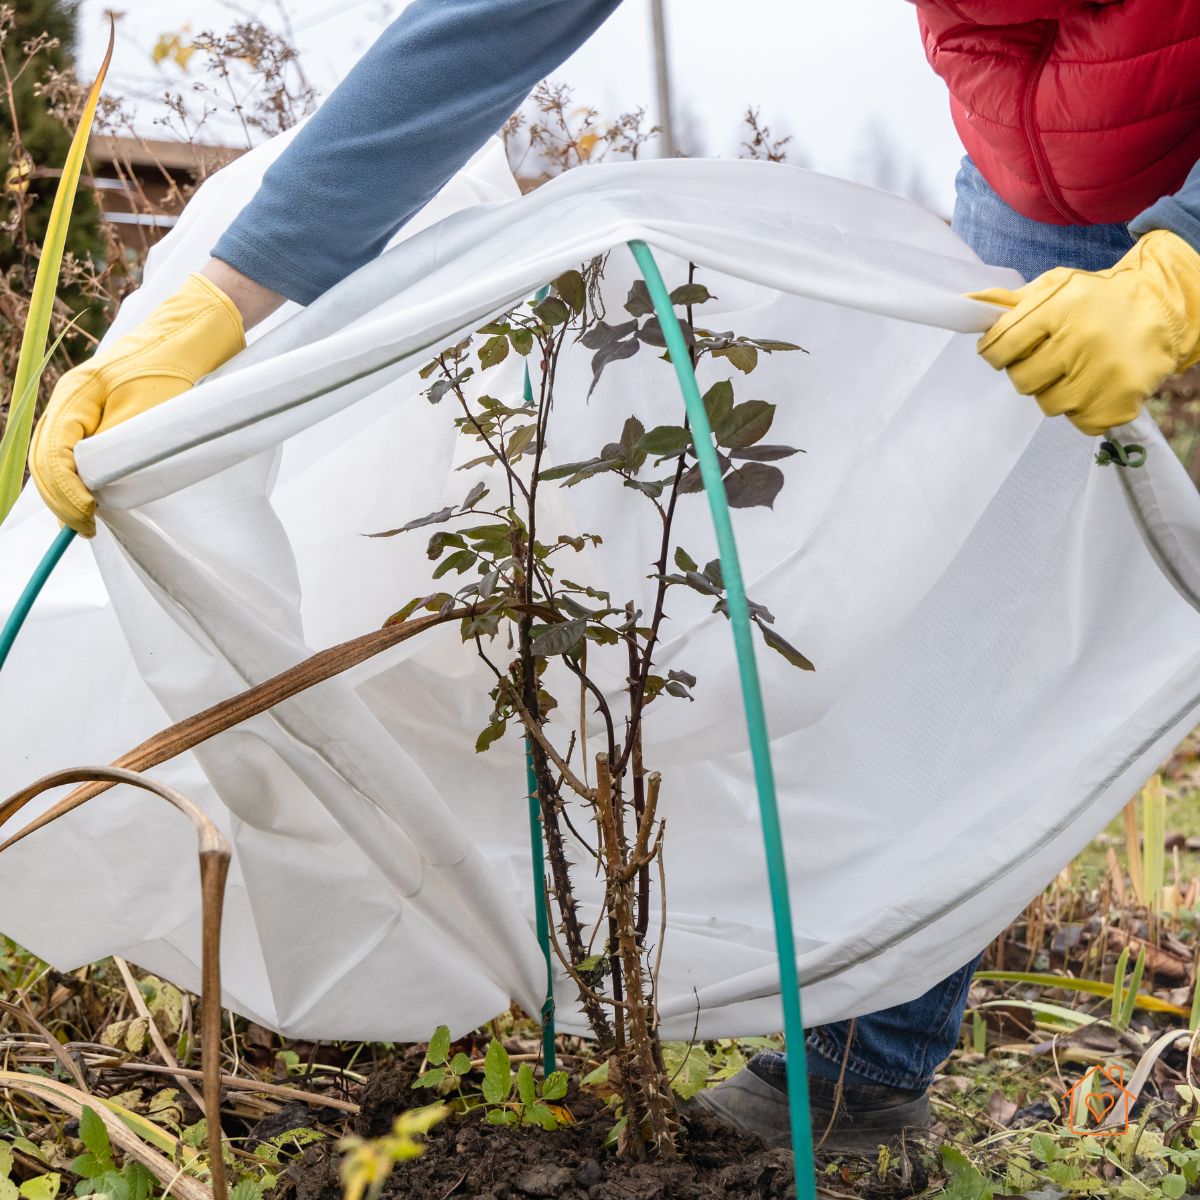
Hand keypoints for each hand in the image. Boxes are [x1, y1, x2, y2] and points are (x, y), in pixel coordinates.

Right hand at [28, 273, 244, 535]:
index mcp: (75, 396)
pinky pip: (73, 450)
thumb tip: (94, 485)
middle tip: (86, 528)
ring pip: (56, 456)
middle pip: (47, 458)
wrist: (191, 335)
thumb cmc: (174, 368)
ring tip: (83, 520)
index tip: (89, 516)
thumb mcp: (147, 410)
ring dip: (65, 490)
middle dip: (62, 497)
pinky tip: (88, 500)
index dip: (67, 492)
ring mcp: (81, 406)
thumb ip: (117, 445)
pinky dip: (76, 477)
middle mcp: (70, 400)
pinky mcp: (98, 412)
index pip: (53, 454)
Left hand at [969, 229, 1199, 435]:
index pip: (1000, 346)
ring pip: (1047, 403)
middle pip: (1021, 380)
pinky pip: (1079, 422)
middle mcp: (1081, 341)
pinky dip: (1082, 409)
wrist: (1161, 310)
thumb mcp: (1056, 287)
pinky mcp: (1119, 402)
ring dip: (1055, 390)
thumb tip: (969, 302)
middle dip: (1027, 370)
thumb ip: (1011, 302)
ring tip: (1076, 368)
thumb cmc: (1097, 301)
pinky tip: (1094, 384)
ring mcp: (1102, 375)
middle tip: (1048, 357)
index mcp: (1060, 308)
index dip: (995, 351)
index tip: (1004, 349)